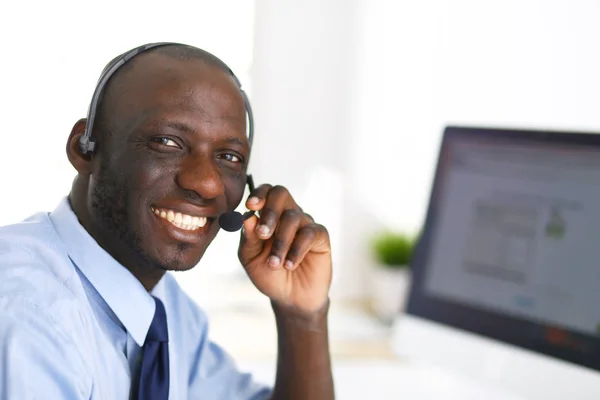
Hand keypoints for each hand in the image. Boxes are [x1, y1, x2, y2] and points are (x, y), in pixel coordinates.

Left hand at [238, 185, 331, 314]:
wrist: (290, 298)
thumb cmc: (269, 274)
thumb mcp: (251, 258)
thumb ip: (248, 238)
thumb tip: (247, 216)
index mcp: (268, 215)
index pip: (265, 192)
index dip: (259, 194)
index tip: (250, 206)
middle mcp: (287, 215)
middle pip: (281, 193)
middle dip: (270, 212)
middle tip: (263, 234)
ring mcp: (305, 224)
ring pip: (293, 218)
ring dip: (281, 242)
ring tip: (274, 264)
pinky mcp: (320, 237)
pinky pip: (309, 234)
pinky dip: (296, 250)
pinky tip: (289, 265)